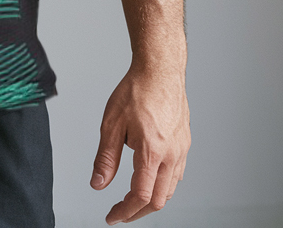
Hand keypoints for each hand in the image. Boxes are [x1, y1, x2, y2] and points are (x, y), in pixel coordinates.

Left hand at [91, 65, 190, 223]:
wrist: (160, 70)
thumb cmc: (136, 90)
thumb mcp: (111, 123)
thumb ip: (105, 157)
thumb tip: (98, 184)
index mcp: (153, 152)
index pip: (141, 196)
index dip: (124, 211)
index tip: (111, 217)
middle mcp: (172, 155)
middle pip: (159, 200)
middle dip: (138, 212)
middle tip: (120, 213)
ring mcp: (182, 150)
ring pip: (171, 190)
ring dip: (152, 200)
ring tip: (132, 200)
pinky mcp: (185, 143)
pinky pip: (177, 175)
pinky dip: (163, 185)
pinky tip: (151, 179)